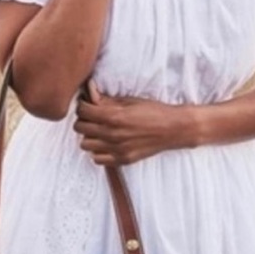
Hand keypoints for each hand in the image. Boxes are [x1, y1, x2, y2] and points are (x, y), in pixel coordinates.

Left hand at [73, 83, 190, 165]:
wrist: (173, 129)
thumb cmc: (154, 111)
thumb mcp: (130, 101)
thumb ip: (107, 100)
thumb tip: (90, 93)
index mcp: (114, 116)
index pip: (83, 111)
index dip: (83, 105)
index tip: (87, 104)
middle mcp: (113, 134)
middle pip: (80, 128)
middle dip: (83, 119)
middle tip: (92, 116)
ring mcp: (117, 149)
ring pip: (85, 144)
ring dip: (89, 136)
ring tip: (98, 130)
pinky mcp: (122, 160)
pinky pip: (97, 159)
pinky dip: (98, 151)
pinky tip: (106, 143)